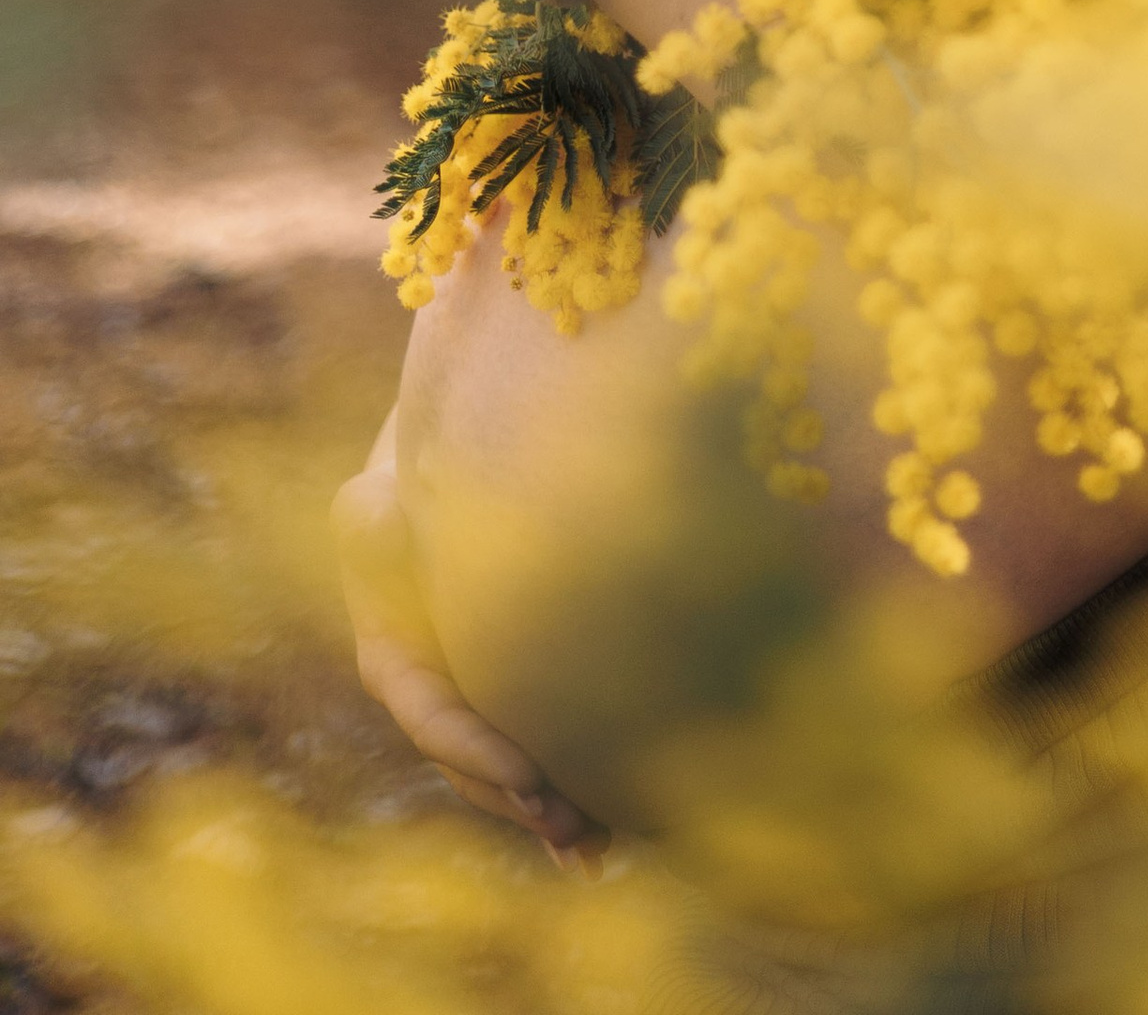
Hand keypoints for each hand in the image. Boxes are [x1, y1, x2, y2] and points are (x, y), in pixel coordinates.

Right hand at [334, 417, 611, 872]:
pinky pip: (535, 745)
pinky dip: (565, 788)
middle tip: (578, 828)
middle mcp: (429, 691)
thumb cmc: (416, 471)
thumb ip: (375, 518)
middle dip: (522, 801)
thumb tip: (379, 505)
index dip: (476, 750)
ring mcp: (471, 696)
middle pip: (471, 764)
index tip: (529, 776)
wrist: (454, 459)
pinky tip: (610, 836)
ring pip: (504, 771)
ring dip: (549, 814)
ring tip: (601, 850)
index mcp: (389, 655)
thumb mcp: (379, 496)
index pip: (430, 717)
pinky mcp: (514, 689)